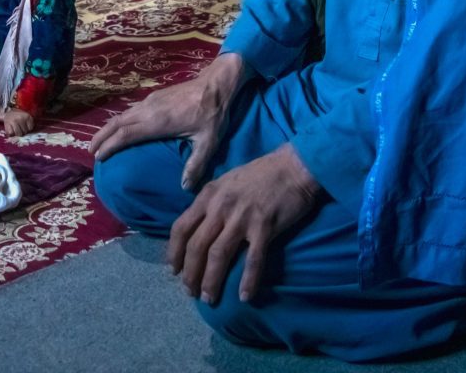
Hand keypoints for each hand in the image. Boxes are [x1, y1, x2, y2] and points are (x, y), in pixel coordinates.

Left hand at [0, 108, 34, 137]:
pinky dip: (29, 128)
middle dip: (18, 134)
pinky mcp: (29, 118)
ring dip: (24, 131)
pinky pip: (30, 128)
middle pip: (19, 134)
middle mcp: (15, 120)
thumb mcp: (2, 117)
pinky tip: (26, 125)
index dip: (11, 134)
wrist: (19, 106)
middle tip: (18, 130)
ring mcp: (23, 119)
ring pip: (25, 132)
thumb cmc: (10, 115)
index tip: (12, 132)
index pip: (10, 133)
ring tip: (22, 128)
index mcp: (8, 121)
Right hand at [89, 53, 246, 189]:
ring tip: (99, 141)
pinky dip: (118, 121)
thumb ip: (196, 165)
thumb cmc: (212, 114)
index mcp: (157, 123)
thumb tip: (185, 188)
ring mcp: (149, 102)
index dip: (110, 146)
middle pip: (117, 124)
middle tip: (91, 152)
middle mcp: (148, 111)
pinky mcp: (153, 97)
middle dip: (102, 137)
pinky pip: (129, 111)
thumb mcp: (208, 142)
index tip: (98, 157)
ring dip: (108, 128)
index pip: (125, 135)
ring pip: (121, 115)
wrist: (215, 84)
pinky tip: (118, 128)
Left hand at [168, 143, 322, 304]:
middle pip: (196, 245)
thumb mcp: (225, 182)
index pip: (181, 227)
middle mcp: (219, 207)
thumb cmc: (259, 174)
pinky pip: (253, 260)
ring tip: (208, 298)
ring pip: (218, 255)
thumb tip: (198, 226)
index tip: (174, 270)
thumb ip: (210, 203)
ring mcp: (241, 217)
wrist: (292, 166)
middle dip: (190, 273)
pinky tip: (244, 297)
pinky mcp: (264, 227)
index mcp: (207, 195)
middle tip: (190, 292)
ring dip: (211, 280)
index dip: (174, 252)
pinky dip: (248, 281)